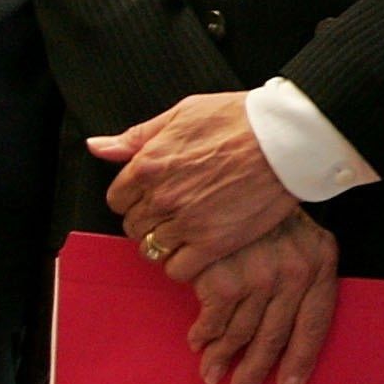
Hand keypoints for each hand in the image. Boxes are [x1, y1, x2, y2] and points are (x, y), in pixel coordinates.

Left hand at [93, 92, 299, 285]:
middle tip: (172, 215)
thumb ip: (136, 136)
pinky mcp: (214, 242)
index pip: (117, 199)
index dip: (133, 199)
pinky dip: (182, 265)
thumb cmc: (239, 119)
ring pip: (153, 249)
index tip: (151, 198)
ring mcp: (187, 222)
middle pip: (134, 226)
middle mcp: (162, 196)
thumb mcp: (182, 114)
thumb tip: (97, 146)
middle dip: (148, 222)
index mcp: (149, 164)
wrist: (286, 139)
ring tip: (187, 233)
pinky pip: (179, 269)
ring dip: (165, 243)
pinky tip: (197, 251)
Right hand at [180, 209, 340, 383]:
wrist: (245, 162)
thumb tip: (291, 327)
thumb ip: (302, 274)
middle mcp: (295, 275)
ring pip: (240, 334)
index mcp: (320, 263)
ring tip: (212, 373)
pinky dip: (203, 335)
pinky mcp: (223, 279)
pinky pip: (211, 321)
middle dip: (254, 372)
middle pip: (275, 338)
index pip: (316, 325)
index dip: (301, 361)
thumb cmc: (269, 202)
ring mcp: (259, 278)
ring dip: (222, 359)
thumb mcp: (302, 233)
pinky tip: (197, 340)